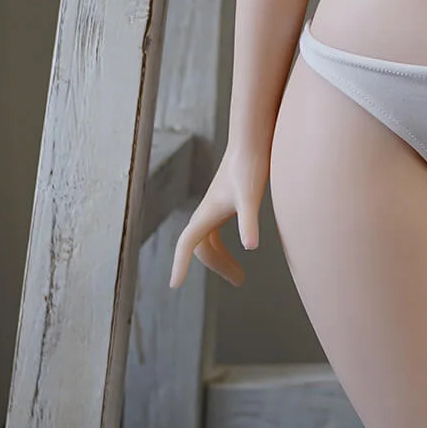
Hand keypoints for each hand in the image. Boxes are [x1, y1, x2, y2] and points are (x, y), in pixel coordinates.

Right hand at [170, 148, 268, 289]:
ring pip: (209, 241)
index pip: (186, 245)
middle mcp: (206, 212)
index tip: (174, 285)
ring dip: (222, 259)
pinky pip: (217, 232)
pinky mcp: (225, 203)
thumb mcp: (250, 198)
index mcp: (206, 214)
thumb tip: (251, 246)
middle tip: (239, 280)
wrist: (252, 142)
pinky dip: (224, 246)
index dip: (179, 265)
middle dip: (218, 266)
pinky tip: (244, 246)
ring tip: (241, 276)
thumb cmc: (249, 167)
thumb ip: (249, 222)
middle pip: (203, 248)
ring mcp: (215, 208)